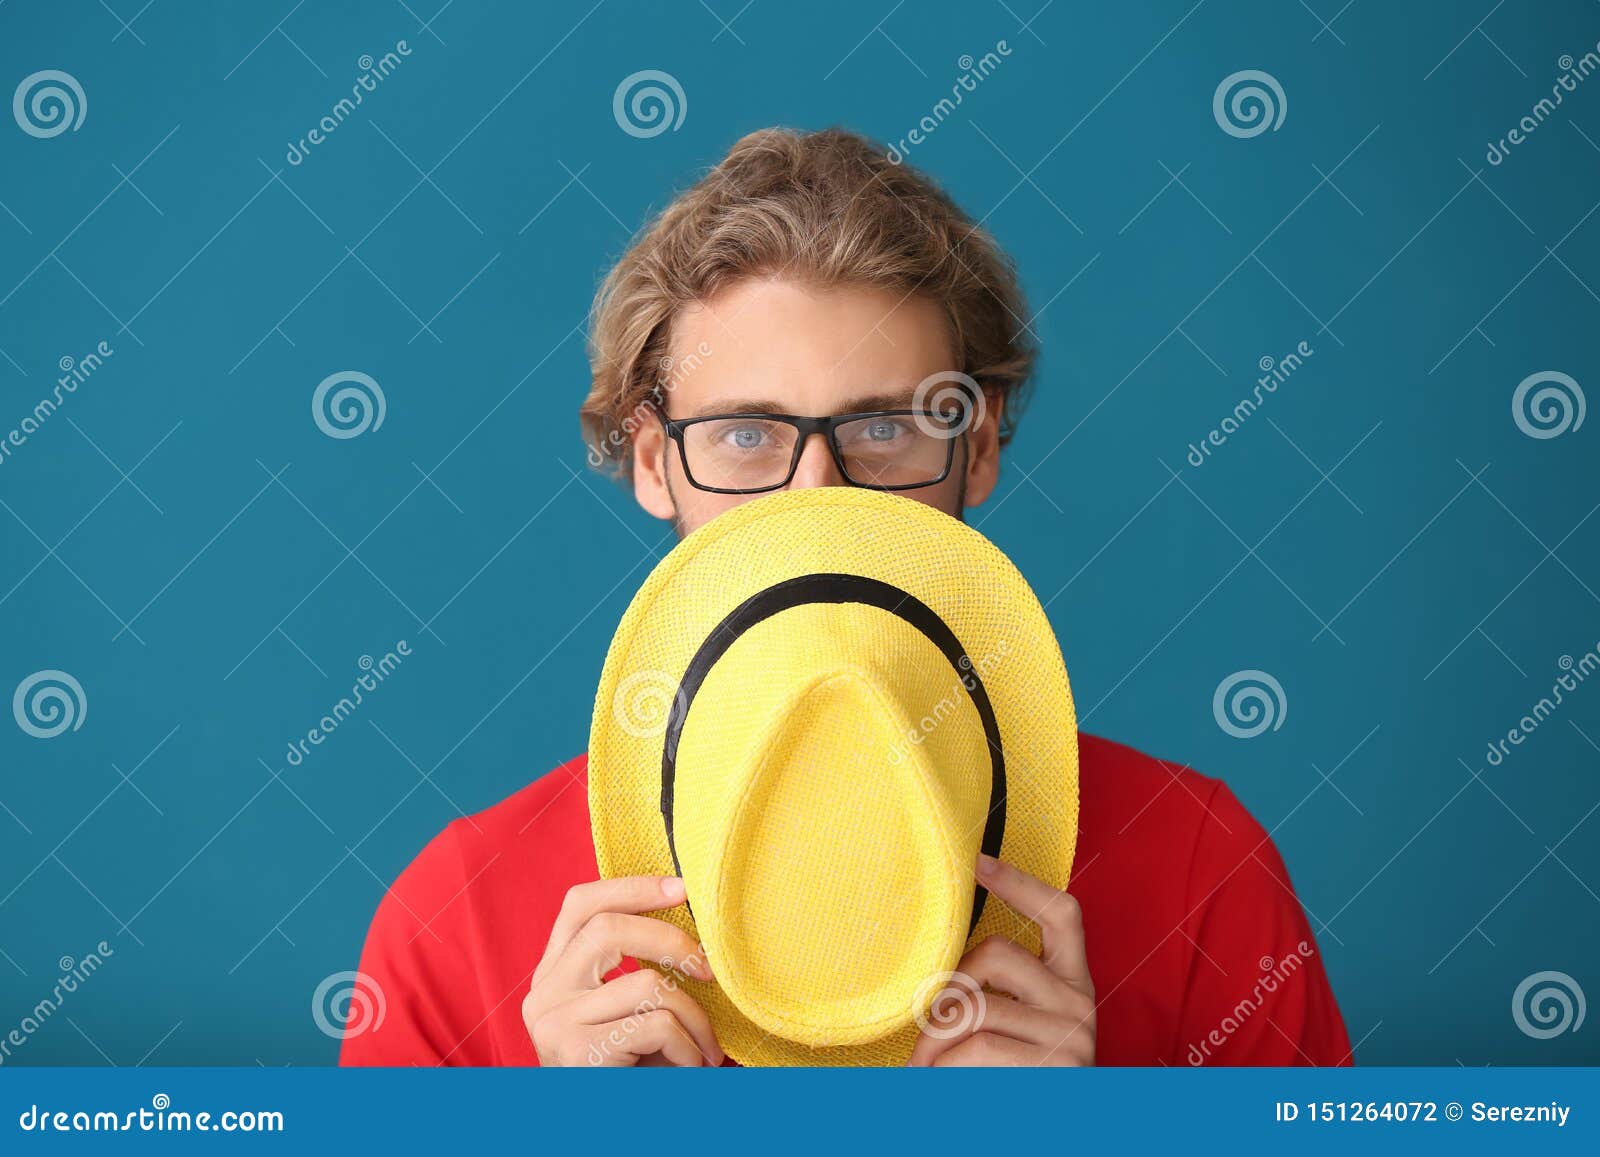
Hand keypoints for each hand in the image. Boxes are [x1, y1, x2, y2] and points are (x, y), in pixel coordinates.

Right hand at [522, 875, 724, 1066]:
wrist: (604, 1133)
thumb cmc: (627, 1071)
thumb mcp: (622, 1011)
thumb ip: (630, 967)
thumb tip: (682, 904)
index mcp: (551, 974)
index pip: (579, 904)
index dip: (631, 886)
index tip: (680, 887)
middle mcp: (542, 994)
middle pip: (609, 928)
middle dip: (671, 940)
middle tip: (709, 969)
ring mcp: (554, 1024)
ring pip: (644, 983)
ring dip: (693, 1014)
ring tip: (705, 1046)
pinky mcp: (577, 1054)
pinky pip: (655, 1025)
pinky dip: (689, 1045)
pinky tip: (692, 1067)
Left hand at [907, 853, 1095, 1065]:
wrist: (1058, 1142)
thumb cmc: (1016, 1086)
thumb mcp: (1013, 1033)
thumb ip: (994, 996)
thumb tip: (936, 972)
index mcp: (1070, 985)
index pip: (1061, 914)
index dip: (1021, 883)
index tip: (978, 860)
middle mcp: (1080, 1002)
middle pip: (996, 952)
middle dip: (945, 988)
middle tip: (922, 1038)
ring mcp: (1074, 1034)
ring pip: (978, 1006)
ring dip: (934, 1041)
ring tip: (921, 1072)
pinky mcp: (1061, 1066)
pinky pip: (979, 1047)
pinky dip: (944, 1068)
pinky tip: (937, 1084)